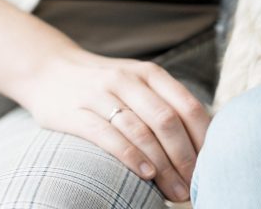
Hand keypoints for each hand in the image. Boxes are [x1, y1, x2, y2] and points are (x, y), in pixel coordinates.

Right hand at [9, 48, 209, 202]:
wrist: (47, 69)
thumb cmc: (103, 85)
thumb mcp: (137, 83)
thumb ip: (165, 103)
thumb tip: (203, 140)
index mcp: (150, 73)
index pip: (188, 106)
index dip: (204, 138)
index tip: (213, 164)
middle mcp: (129, 80)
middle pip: (168, 121)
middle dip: (186, 158)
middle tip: (194, 187)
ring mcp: (101, 94)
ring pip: (142, 131)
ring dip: (163, 166)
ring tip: (175, 191)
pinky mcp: (76, 112)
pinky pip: (108, 136)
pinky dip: (131, 157)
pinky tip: (146, 175)